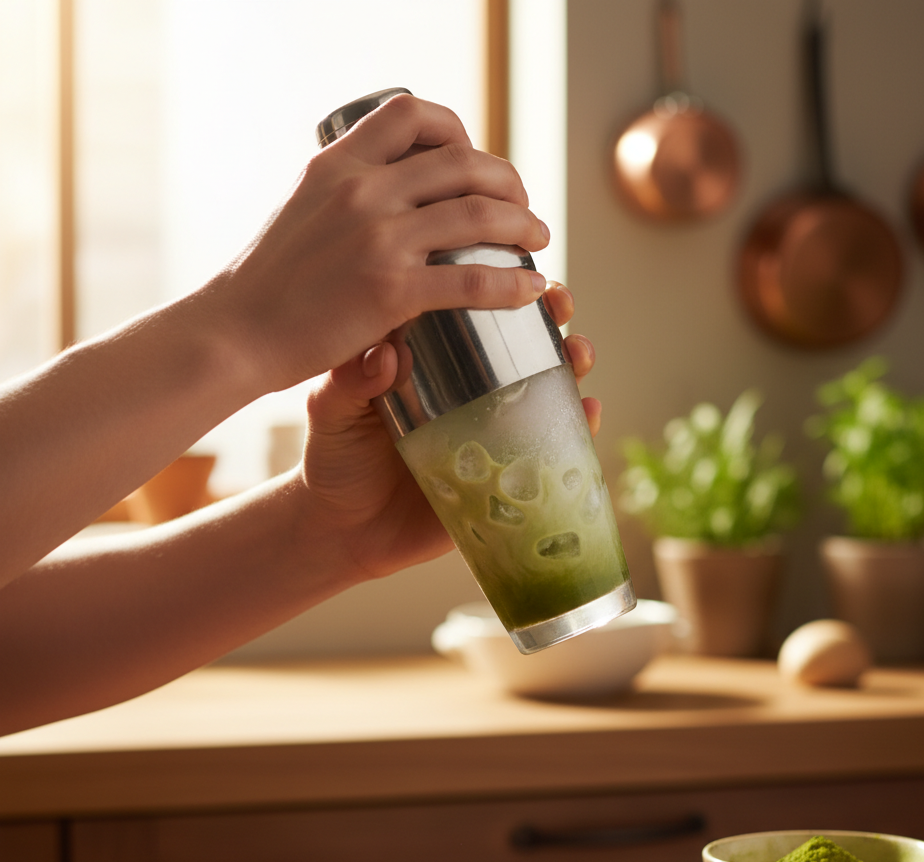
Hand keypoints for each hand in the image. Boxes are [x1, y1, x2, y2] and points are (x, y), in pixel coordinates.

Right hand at [205, 93, 550, 392]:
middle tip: (521, 206)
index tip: (473, 159)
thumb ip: (343, 197)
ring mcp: (379, 239)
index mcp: (338, 164)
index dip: (458, 130)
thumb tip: (382, 196)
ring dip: (522, 224)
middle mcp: (363, 190)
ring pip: (478, 214)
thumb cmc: (266, 283)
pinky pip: (472, 279)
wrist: (235, 331)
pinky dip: (512, 284)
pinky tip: (531, 289)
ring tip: (538, 240)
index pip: (411, 114)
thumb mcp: (301, 212)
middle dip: (506, 181)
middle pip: (462, 162)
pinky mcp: (390, 290)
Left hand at [299, 282, 599, 583]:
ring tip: (580, 353)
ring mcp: (493, 433)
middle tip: (559, 303)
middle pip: (522, 343)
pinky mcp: (507, 477)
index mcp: (430, 364)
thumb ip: (350, 383)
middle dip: (552, 317)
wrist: (339, 531)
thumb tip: (386, 352)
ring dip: (575, 365)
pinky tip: (589, 413)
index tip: (517, 265)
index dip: (499, 285)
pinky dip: (579, 430)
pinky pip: (553, 450)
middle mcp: (469, 392)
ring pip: (548, 390)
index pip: (472, 312)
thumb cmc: (333, 459)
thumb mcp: (331, 413)